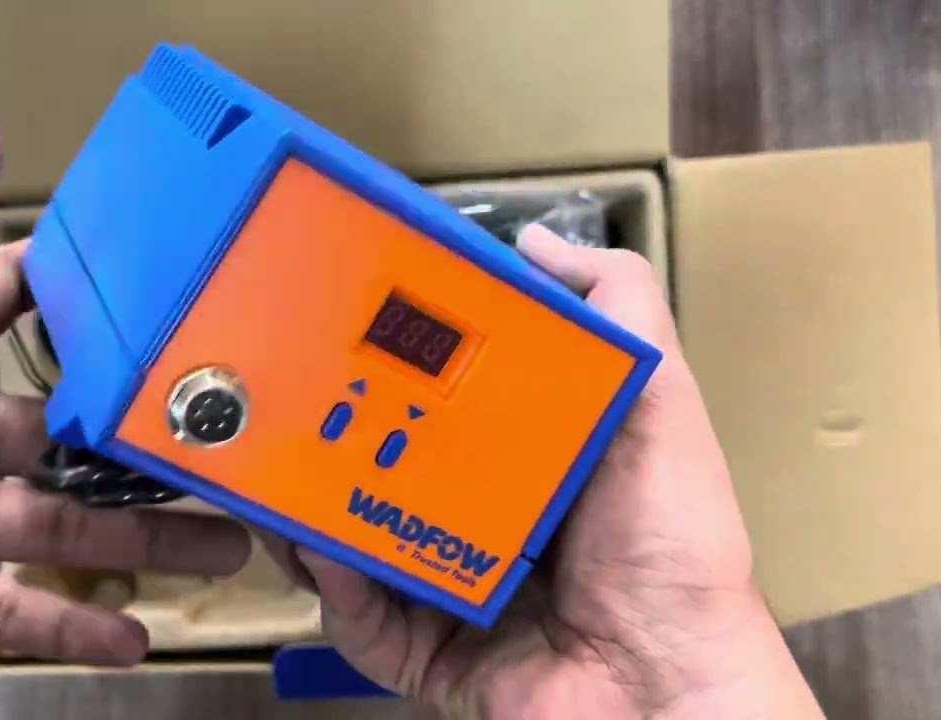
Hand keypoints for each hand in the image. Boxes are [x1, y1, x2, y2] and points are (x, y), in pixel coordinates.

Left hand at [0, 115, 249, 717]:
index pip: (6, 304)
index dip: (76, 292)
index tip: (161, 286)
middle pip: (62, 428)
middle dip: (139, 434)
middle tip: (221, 435)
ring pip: (61, 523)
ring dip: (142, 535)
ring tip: (224, 545)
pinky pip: (10, 609)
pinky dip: (71, 628)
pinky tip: (133, 641)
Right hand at [263, 226, 822, 717]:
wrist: (670, 688)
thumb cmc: (671, 544)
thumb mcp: (657, 405)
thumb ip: (618, 311)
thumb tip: (535, 239)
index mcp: (526, 464)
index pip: (440, 406)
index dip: (393, 368)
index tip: (345, 324)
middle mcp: (480, 524)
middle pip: (384, 471)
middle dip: (329, 438)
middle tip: (278, 397)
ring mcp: (446, 592)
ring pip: (353, 544)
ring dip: (308, 509)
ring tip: (269, 469)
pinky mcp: (423, 655)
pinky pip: (357, 618)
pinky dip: (331, 585)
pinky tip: (317, 546)